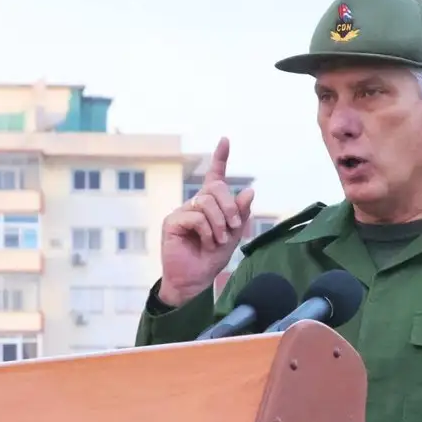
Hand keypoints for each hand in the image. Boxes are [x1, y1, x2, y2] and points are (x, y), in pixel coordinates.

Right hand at [159, 137, 254, 305]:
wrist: (195, 281)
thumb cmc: (211, 259)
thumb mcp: (233, 235)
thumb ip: (240, 214)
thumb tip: (249, 191)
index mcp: (210, 205)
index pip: (214, 177)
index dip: (219, 158)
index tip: (225, 140)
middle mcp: (195, 204)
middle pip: (215, 188)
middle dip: (230, 206)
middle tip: (233, 226)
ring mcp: (182, 212)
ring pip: (206, 202)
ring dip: (219, 223)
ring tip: (218, 240)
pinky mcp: (173, 222)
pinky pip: (196, 217)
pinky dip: (207, 232)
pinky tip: (206, 243)